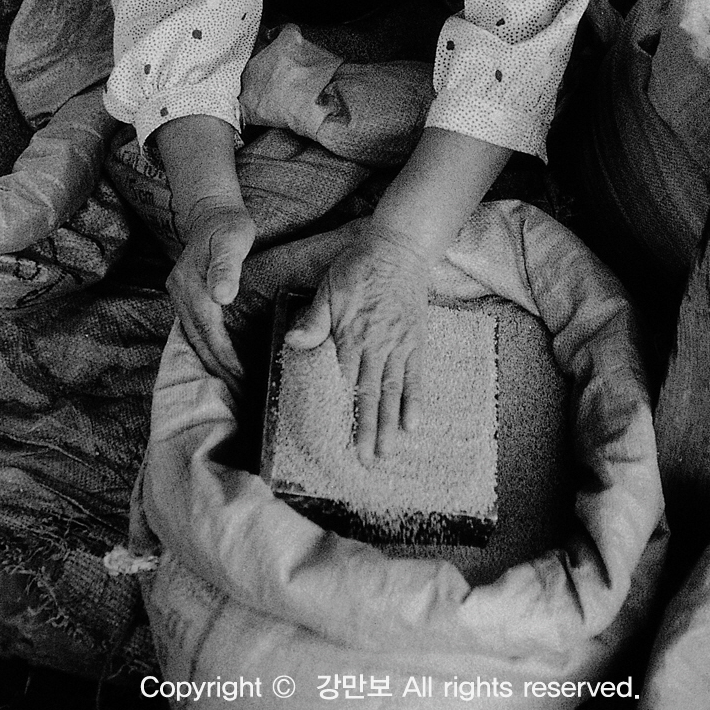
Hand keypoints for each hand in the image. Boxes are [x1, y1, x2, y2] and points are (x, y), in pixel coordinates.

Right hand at [167, 198, 255, 370]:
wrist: (210, 210)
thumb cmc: (228, 224)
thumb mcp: (233, 238)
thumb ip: (226, 266)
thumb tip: (222, 295)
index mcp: (191, 285)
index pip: (209, 332)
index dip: (226, 358)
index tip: (242, 378)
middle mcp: (179, 293)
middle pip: (198, 341)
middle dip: (218, 369)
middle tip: (240, 393)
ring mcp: (177, 295)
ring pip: (193, 338)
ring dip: (210, 363)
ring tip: (231, 386)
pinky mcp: (182, 295)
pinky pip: (192, 329)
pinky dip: (206, 347)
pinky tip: (218, 361)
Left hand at [285, 231, 429, 466]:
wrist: (399, 248)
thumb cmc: (358, 267)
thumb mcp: (328, 288)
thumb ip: (314, 320)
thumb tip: (293, 343)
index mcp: (350, 335)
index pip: (343, 381)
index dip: (340, 410)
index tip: (335, 438)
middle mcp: (376, 346)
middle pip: (370, 394)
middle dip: (366, 429)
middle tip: (365, 460)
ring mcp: (399, 345)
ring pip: (393, 391)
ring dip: (390, 423)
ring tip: (387, 452)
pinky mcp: (415, 341)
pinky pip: (416, 376)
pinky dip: (415, 401)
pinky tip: (413, 424)